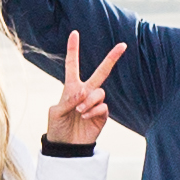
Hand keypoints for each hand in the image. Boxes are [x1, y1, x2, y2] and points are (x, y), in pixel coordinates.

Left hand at [41, 29, 114, 149]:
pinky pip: (103, 106)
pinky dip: (94, 110)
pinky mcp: (102, 115)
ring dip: (89, 100)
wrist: (66, 147)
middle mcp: (85, 92)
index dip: (73, 49)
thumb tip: (84, 91)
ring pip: (99, 92)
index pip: (72, 65)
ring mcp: (95, 103)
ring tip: (80, 111)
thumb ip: (69, 100)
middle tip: (123, 46)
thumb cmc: (57, 128)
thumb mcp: (56, 112)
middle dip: (111, 58)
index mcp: (71, 88)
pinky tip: (86, 117)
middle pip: (101, 72)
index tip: (75, 33)